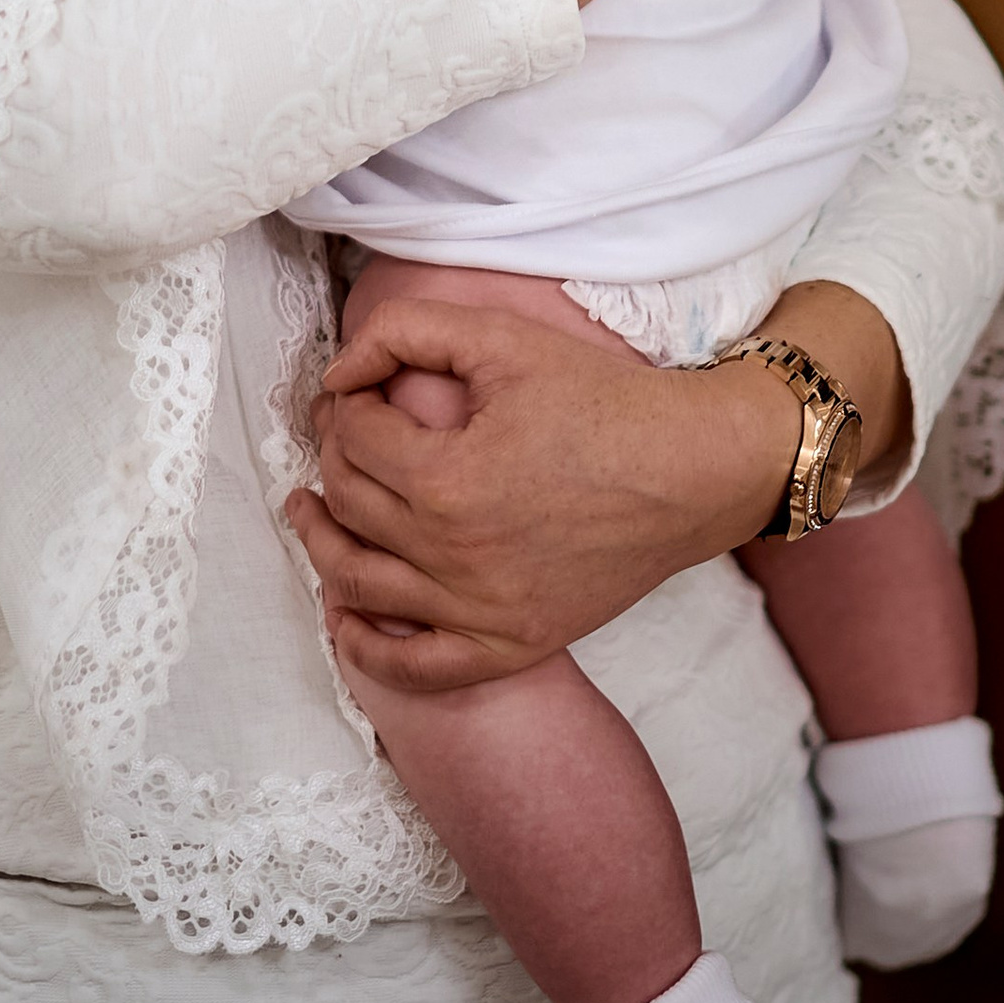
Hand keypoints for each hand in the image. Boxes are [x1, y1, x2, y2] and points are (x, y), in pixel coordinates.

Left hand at [288, 290, 802, 695]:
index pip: (351, 439)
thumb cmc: (604, 401)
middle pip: (348, 506)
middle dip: (331, 460)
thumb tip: (338, 376)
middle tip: (343, 436)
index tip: (357, 394)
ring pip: (359, 586)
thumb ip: (405, 334)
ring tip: (309, 515)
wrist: (694, 471)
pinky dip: (368, 649)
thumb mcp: (502, 340)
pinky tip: (348, 620)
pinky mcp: (512, 644)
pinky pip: (418, 669)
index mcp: (447, 479)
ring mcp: (481, 611)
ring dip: (321, 544)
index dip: (344, 405)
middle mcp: (454, 555)